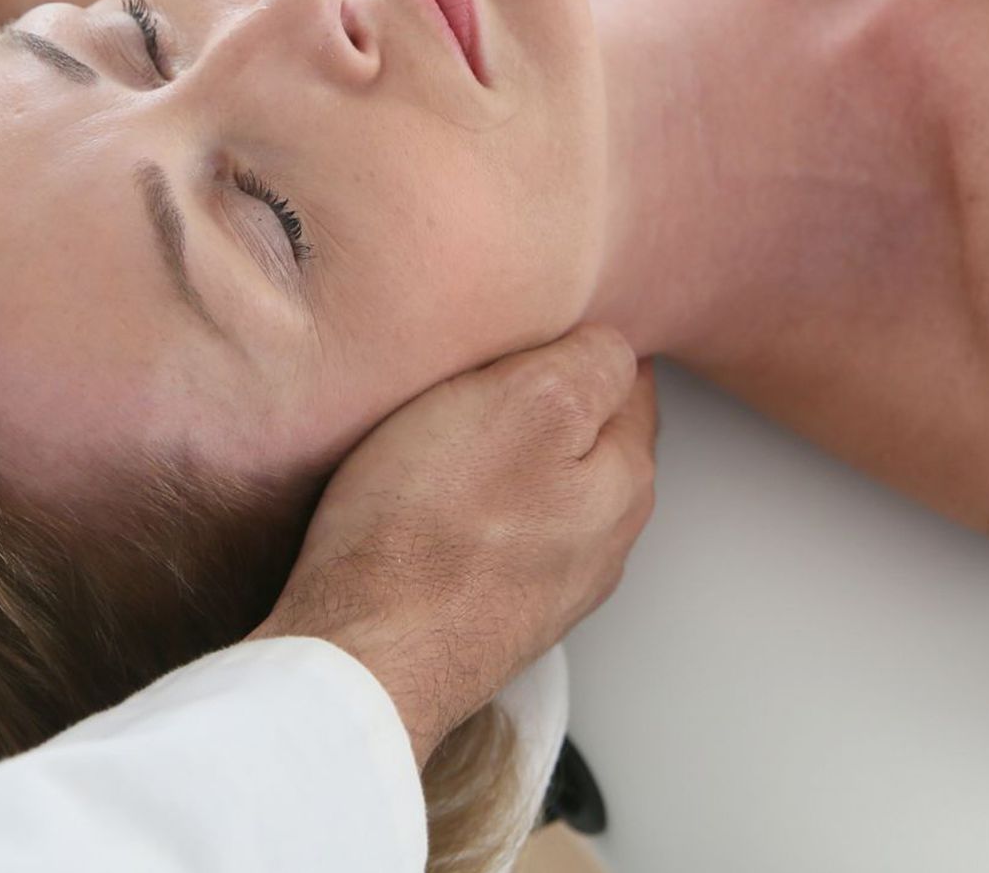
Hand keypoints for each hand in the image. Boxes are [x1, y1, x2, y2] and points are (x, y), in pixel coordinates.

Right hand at [245, 324, 659, 769]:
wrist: (361, 660)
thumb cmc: (431, 530)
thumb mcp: (526, 403)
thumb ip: (588, 362)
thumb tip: (613, 342)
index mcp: (626, 481)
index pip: (627, 378)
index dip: (573, 340)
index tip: (519, 329)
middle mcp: (602, 541)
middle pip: (582, 433)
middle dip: (537, 397)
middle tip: (469, 371)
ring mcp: (549, 584)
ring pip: (536, 484)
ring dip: (497, 453)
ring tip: (436, 431)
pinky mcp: (491, 610)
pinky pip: (491, 531)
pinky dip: (464, 504)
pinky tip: (420, 498)